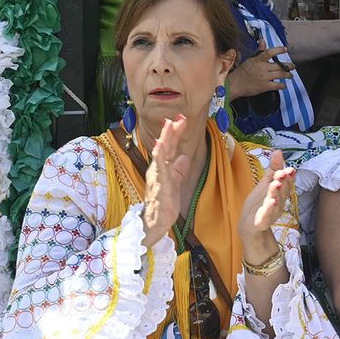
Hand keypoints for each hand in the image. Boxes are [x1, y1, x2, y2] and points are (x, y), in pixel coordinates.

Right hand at [142, 115, 191, 246]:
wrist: (155, 222)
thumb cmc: (164, 204)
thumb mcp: (175, 183)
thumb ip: (178, 170)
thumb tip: (184, 157)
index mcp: (163, 168)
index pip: (170, 148)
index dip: (176, 134)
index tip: (182, 120)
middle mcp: (158, 169)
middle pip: (166, 146)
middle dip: (172, 131)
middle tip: (179, 116)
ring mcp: (158, 175)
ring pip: (162, 153)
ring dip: (165, 138)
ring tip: (169, 124)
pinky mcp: (160, 184)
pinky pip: (159, 167)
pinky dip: (159, 155)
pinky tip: (160, 145)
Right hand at [227, 44, 290, 99]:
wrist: (234, 84)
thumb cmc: (241, 72)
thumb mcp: (250, 59)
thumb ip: (259, 51)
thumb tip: (263, 41)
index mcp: (258, 60)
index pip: (270, 52)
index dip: (278, 50)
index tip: (285, 49)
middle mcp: (262, 68)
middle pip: (279, 65)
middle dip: (288, 66)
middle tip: (292, 66)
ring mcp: (264, 77)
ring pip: (280, 74)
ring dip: (288, 75)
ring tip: (290, 75)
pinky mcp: (264, 86)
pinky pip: (277, 85)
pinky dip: (282, 85)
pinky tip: (284, 85)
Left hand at [238, 149, 296, 248]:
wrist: (249, 224)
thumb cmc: (260, 202)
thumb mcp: (266, 183)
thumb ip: (273, 168)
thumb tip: (278, 151)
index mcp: (280, 192)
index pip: (287, 182)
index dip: (289, 176)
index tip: (290, 169)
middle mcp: (279, 201)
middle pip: (283, 191)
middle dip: (284, 182)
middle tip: (283, 172)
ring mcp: (271, 212)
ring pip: (276, 202)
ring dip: (276, 193)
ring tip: (276, 183)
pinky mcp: (263, 221)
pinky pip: (267, 215)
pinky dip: (269, 209)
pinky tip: (270, 202)